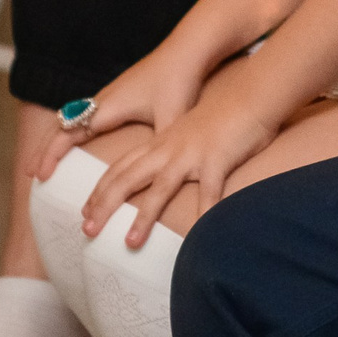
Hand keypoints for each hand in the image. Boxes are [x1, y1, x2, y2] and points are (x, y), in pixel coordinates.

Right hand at [37, 43, 214, 179]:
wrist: (188, 49)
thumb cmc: (179, 81)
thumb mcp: (171, 119)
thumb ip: (161, 147)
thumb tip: (159, 175)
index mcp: (107, 107)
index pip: (67, 135)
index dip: (50, 156)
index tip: (38, 176)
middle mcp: (102, 99)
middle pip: (63, 127)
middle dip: (46, 151)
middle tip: (31, 173)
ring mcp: (111, 94)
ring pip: (74, 118)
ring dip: (59, 138)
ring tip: (50, 159)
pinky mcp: (122, 91)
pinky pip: (88, 112)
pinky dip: (76, 128)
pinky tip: (82, 137)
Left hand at [77, 66, 282, 245]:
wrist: (252, 94)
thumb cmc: (226, 112)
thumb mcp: (190, 131)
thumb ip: (177, 150)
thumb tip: (170, 171)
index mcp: (160, 143)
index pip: (120, 168)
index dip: (100, 190)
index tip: (85, 212)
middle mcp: (169, 150)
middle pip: (127, 179)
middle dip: (104, 206)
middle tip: (87, 231)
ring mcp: (191, 155)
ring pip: (159, 189)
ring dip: (143, 218)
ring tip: (130, 243)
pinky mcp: (217, 160)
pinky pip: (208, 192)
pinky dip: (203, 213)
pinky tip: (199, 234)